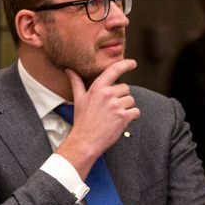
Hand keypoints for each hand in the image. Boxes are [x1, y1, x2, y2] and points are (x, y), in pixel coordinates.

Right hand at [55, 58, 138, 178]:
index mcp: (97, 88)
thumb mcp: (78, 99)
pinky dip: (131, 117)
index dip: (125, 64)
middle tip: (110, 108)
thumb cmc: (82, 120)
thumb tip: (69, 70)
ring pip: (131, 100)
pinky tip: (120, 121)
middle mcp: (108, 94)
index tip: (132, 63)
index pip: (114, 70)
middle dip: (121, 97)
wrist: (85, 141)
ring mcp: (116, 106)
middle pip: (126, 88)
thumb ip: (76, 82)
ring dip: (126, 108)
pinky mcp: (123, 117)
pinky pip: (135, 112)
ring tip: (113, 116)